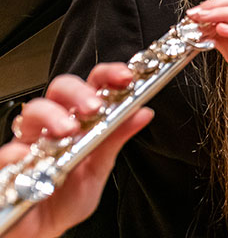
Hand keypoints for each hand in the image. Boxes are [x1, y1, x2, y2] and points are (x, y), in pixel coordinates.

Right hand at [2, 64, 152, 237]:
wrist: (43, 230)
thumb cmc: (68, 197)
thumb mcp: (99, 166)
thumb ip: (117, 139)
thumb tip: (144, 113)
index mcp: (79, 120)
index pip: (93, 86)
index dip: (108, 75)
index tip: (126, 77)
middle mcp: (52, 125)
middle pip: (60, 89)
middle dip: (79, 92)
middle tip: (94, 106)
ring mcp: (29, 141)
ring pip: (32, 112)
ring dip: (51, 116)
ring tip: (67, 131)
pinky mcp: (7, 163)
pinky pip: (9, 151)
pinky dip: (21, 153)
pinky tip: (33, 161)